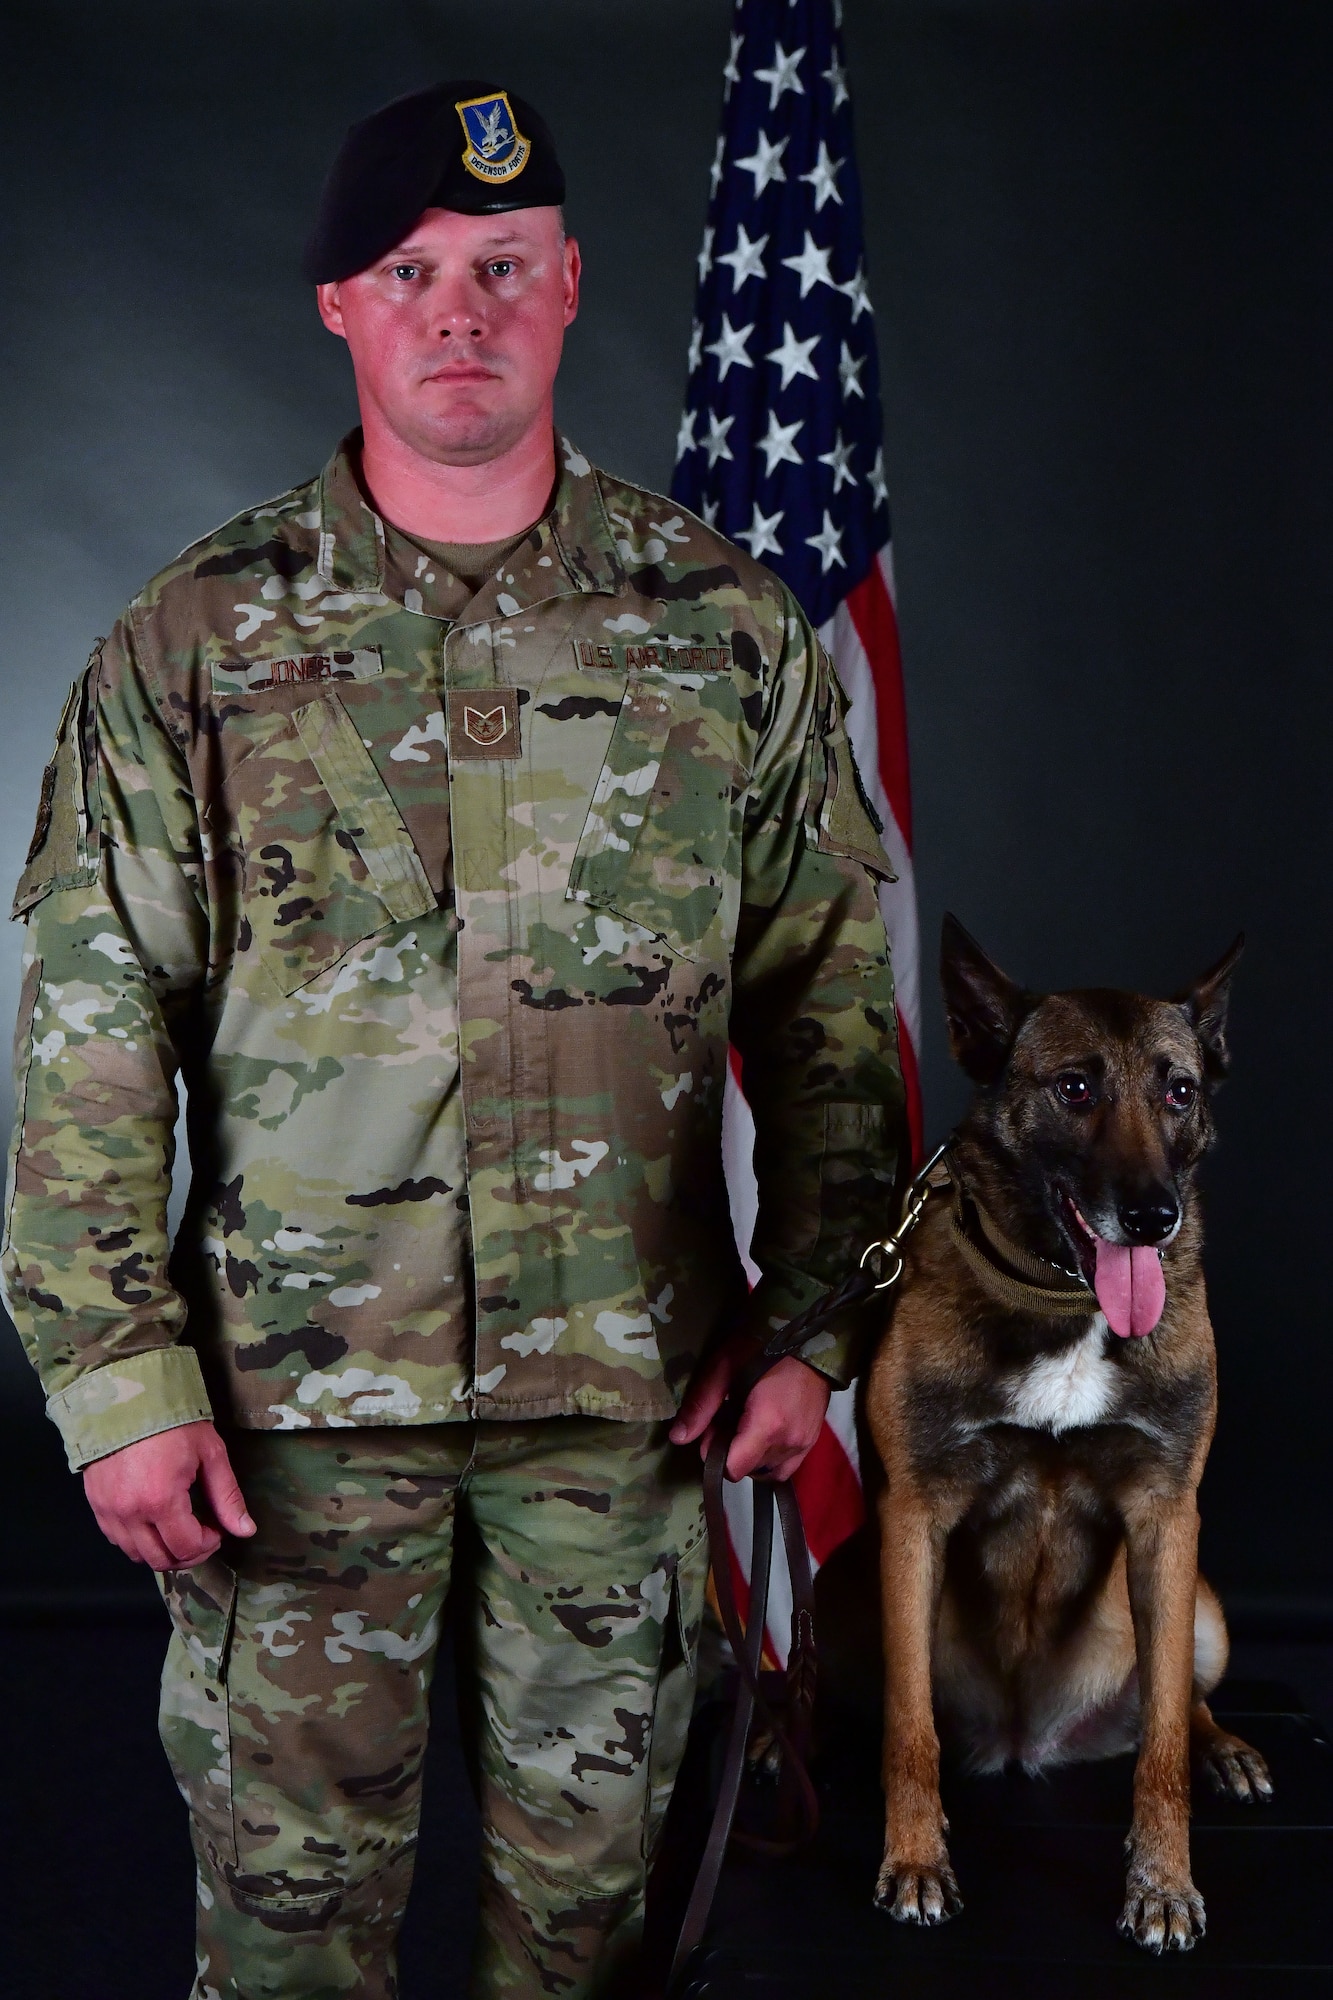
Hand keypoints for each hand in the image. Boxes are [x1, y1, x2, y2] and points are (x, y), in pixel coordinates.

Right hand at [83, 1419, 254, 1570]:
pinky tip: (153, 1520)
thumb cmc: (172, 1421)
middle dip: (187, 1554)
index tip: (217, 1529)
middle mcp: (129, 1513)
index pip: (186, 1548)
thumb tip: (245, 1530)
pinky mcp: (95, 1504)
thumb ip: (227, 1496)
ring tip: (178, 1528)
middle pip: (160, 1560)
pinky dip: (138, 1539)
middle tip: (202, 1534)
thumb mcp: (209, 1453)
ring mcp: (108, 1510)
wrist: (126, 1395)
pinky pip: (117, 1539)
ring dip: (162, 1550)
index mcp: (160, 1500)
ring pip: (136, 1554)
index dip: (208, 1545)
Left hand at [670, 1335, 830, 1481]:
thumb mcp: (725, 1366)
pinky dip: (770, 1459)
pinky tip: (761, 1435)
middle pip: (748, 1470)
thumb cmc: (765, 1345)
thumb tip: (678, 1437)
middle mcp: (788, 1442)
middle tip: (726, 1418)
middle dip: (731, 1451)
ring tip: (744, 1426)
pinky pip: (786, 1467)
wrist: (810, 1337)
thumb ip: (702, 1404)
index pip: (733, 1469)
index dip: (715, 1454)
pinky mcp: (812, 1440)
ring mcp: (804, 1444)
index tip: (713, 1428)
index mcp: (767, 1425)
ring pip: (766, 1471)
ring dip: (750, 1456)